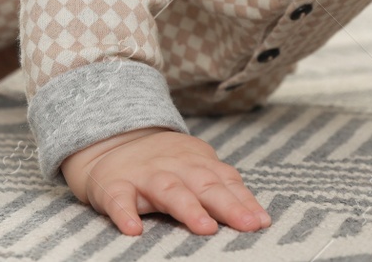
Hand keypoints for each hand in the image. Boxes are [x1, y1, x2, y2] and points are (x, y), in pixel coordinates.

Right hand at [60, 126, 271, 235]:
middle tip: (246, 224)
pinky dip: (124, 214)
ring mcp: (143, 176)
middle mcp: (173, 167)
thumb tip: (260, 219)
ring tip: (205, 227)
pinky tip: (134, 230)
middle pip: (203, 184)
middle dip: (226, 204)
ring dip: (188, 208)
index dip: (243, 201)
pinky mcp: (113, 186)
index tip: (261, 222)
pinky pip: (118, 199)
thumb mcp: (195, 168)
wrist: (110, 141)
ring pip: (168, 190)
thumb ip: (224, 189)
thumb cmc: (164, 164)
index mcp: (196, 163)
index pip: (224, 181)